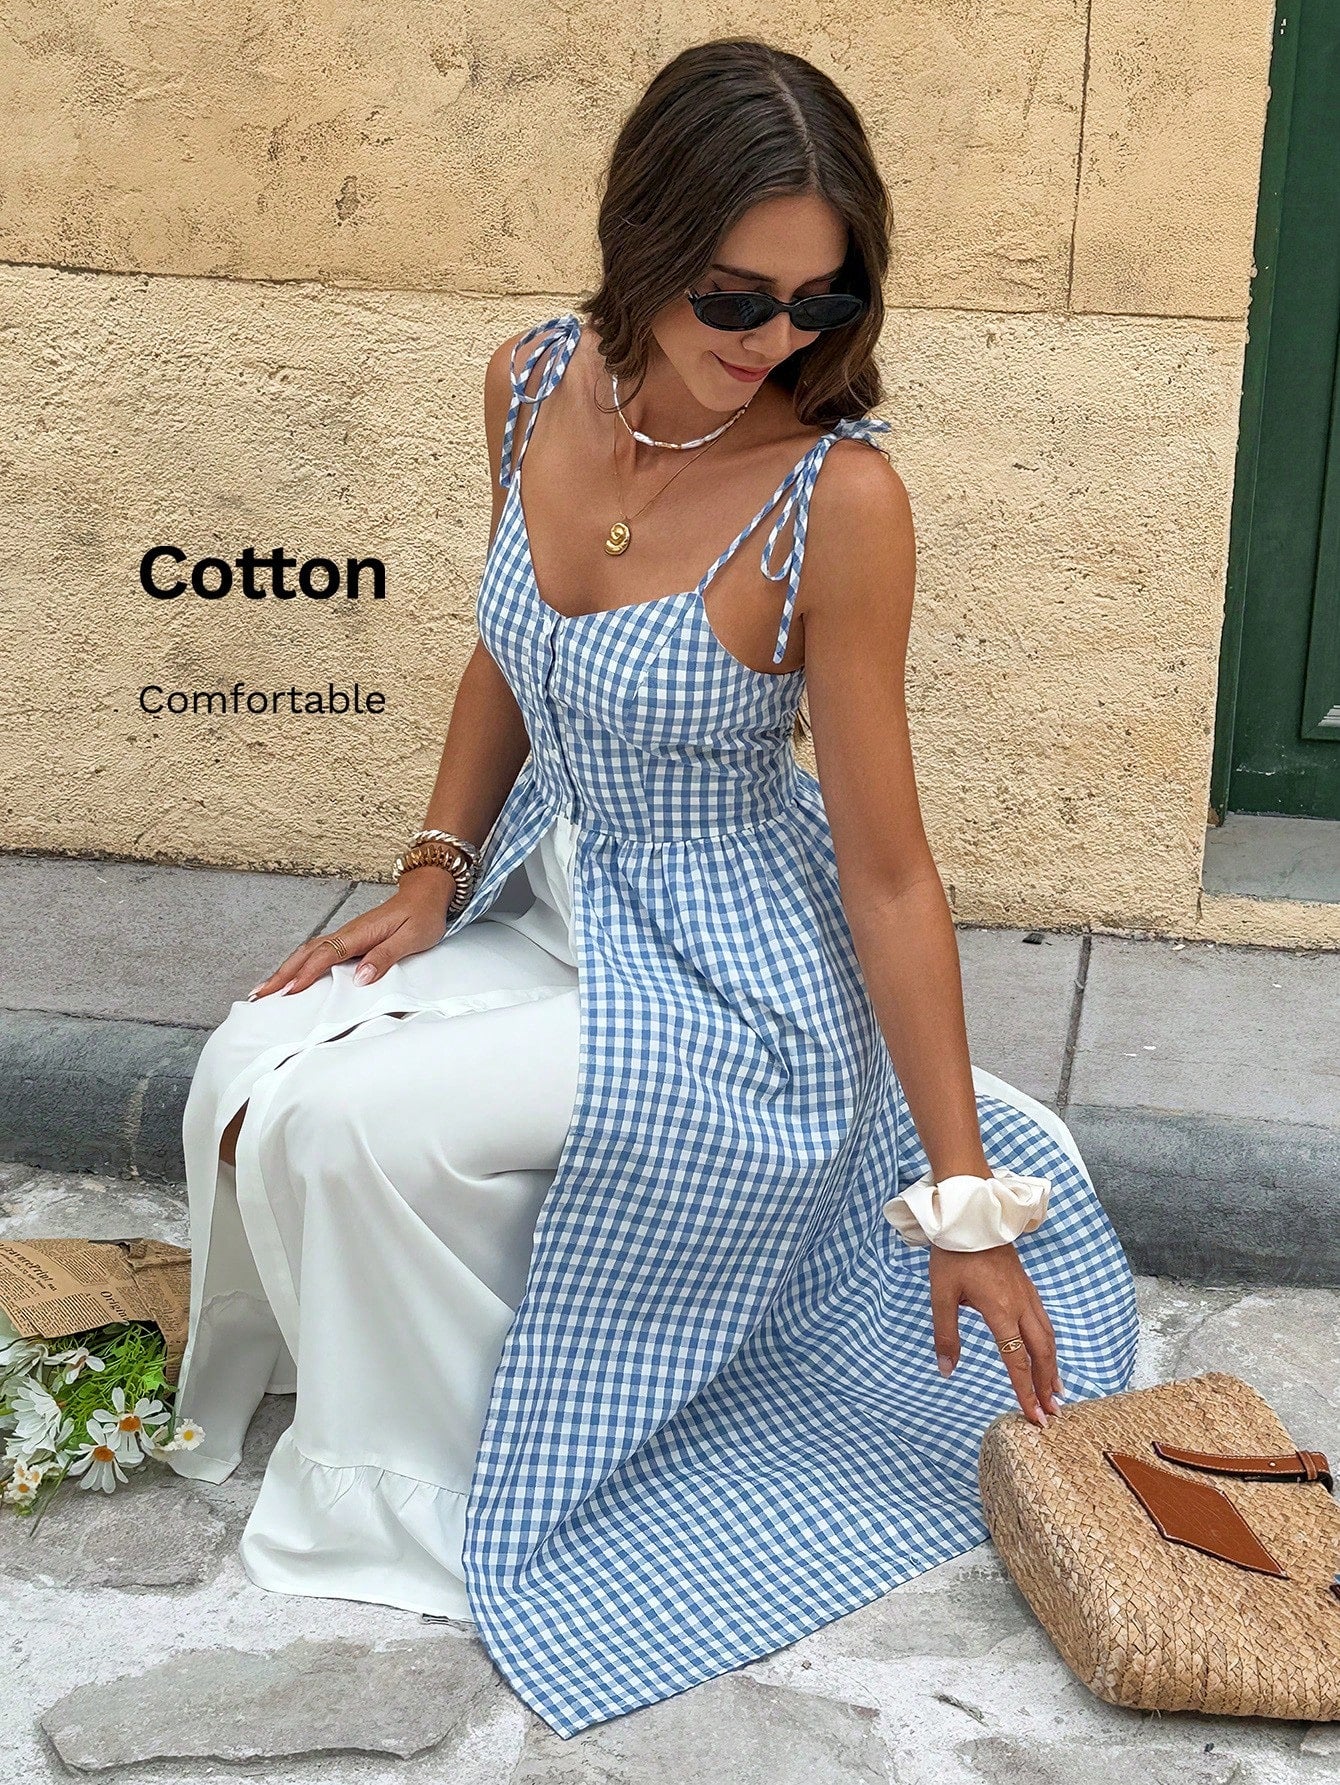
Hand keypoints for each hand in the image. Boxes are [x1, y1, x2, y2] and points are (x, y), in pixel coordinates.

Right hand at [246, 871, 456, 999]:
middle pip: (307, 953)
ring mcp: (347, 934)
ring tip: (266, 988)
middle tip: (260, 994)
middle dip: (281, 974)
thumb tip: (360, 978)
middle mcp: (348, 933)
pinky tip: (293, 974)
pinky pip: (318, 951)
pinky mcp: (350, 938)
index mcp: (360, 933)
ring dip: (286, 969)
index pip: (325, 956)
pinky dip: (300, 963)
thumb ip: (385, 956)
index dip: (306, 974)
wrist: (426, 893)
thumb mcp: (411, 938)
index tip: (288, 992)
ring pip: (309, 951)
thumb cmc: (422, 916)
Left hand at [929, 1242, 1062, 1427]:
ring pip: (1047, 1337)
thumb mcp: (941, 1295)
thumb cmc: (953, 1254)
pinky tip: (1047, 1353)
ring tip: (1056, 1391)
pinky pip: (1044, 1322)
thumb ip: (946, 1334)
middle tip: (1053, 1413)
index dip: (1026, 1391)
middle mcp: (1020, 1305)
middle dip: (1047, 1385)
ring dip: (1052, 1366)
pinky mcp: (1026, 1286)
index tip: (1035, 1417)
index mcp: (1000, 1311)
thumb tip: (946, 1370)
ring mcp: (1027, 1295)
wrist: (971, 1216)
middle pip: (1041, 1352)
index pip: (1017, 1360)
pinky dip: (1049, 1344)